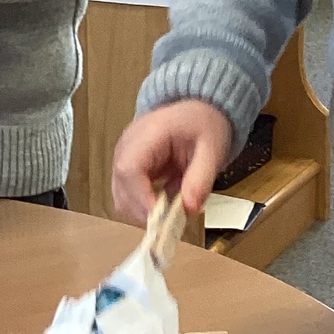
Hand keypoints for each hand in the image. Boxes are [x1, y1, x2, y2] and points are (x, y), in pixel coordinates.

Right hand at [111, 101, 233, 222]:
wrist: (198, 110)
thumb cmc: (204, 125)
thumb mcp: (212, 149)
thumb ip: (200, 179)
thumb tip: (189, 210)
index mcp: (148, 133)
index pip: (129, 169)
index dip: (141, 198)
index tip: (162, 219)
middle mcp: (127, 146)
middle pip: (121, 188)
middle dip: (144, 211)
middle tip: (173, 222)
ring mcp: (124, 158)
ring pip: (121, 197)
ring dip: (144, 212)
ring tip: (172, 212)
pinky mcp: (128, 169)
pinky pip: (129, 196)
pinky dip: (145, 207)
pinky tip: (166, 204)